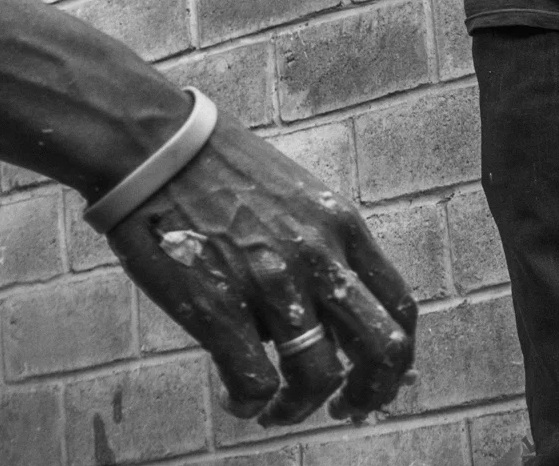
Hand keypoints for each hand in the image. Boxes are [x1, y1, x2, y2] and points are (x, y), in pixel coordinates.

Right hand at [110, 120, 415, 424]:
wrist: (158, 147)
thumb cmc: (223, 171)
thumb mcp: (298, 199)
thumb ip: (322, 251)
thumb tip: (332, 314)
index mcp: (343, 227)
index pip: (400, 307)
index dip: (397, 357)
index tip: (375, 378)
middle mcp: (320, 257)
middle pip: (382, 349)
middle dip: (370, 395)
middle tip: (345, 409)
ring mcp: (272, 285)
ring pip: (318, 377)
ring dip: (298, 409)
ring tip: (275, 411)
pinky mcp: (221, 309)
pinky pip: (254, 382)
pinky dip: (249, 404)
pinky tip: (236, 400)